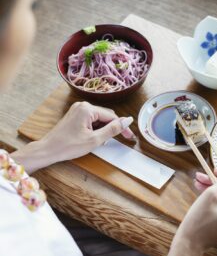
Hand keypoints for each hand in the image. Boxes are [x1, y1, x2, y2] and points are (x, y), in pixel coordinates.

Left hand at [12, 101, 134, 172]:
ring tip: (101, 141)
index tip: (129, 136)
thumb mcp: (95, 140)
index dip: (122, 127)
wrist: (48, 150)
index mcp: (88, 109)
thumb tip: (127, 120)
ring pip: (99, 118)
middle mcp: (83, 105)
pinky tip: (94, 137)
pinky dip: (96, 128)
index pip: (112, 117)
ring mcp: (78, 109)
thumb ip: (113, 129)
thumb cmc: (69, 146)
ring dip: (103, 129)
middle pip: (106, 116)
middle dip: (113, 128)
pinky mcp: (75, 115)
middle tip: (120, 139)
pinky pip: (91, 119)